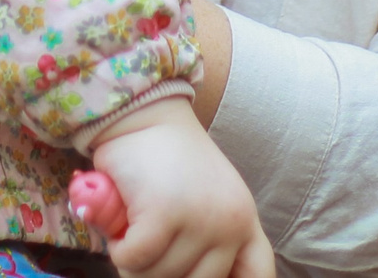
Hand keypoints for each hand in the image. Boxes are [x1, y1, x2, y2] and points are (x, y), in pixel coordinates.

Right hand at [84, 98, 273, 277]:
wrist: (145, 115)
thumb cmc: (168, 162)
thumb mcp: (206, 203)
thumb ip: (209, 243)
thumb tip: (189, 275)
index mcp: (244, 222)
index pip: (257, 276)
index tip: (198, 277)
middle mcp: (231, 223)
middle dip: (163, 274)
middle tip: (146, 249)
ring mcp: (201, 219)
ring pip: (160, 276)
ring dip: (136, 262)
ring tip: (134, 227)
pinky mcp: (165, 213)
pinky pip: (134, 259)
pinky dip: (120, 249)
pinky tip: (121, 225)